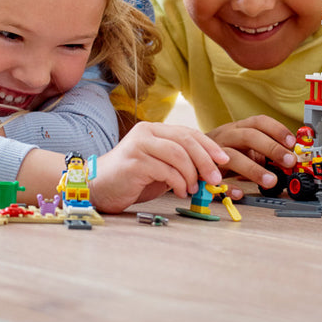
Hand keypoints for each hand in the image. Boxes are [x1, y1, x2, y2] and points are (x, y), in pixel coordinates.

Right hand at [90, 122, 228, 213]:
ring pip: (178, 155)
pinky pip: (166, 171)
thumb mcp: (160, 167)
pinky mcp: (134, 162)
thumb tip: (210, 172)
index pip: (188, 133)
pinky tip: (179, 192)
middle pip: (186, 141)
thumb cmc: (130, 180)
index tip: (223, 160)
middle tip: (215, 178)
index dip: (209, 146)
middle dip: (206, 160)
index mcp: (154, 130)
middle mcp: (146, 133)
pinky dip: (178, 183)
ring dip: (191, 174)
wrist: (97, 187)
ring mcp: (139, 146)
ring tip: (192, 189)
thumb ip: (180, 164)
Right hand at [206, 115, 297, 194]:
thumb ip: (264, 151)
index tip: (291, 142)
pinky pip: (216, 179)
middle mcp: (226, 137)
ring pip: (233, 157)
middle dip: (271, 148)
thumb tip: (290, 159)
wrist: (190, 155)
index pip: (259, 122)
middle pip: (249, 136)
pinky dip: (229, 187)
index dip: (277, 129)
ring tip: (271, 181)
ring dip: (254, 169)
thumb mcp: (244, 146)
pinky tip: (240, 193)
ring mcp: (214, 153)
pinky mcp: (204, 171)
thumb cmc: (224, 150)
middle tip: (289, 161)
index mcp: (238, 128)